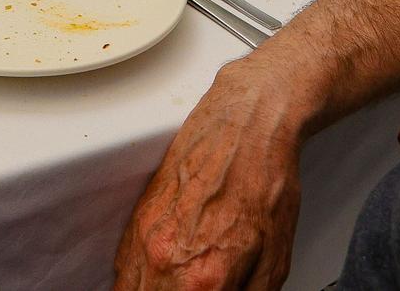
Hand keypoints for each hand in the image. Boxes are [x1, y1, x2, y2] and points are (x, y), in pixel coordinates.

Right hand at [113, 60, 305, 290]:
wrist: (245, 125)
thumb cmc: (265, 183)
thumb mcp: (275, 260)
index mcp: (202, 278)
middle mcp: (164, 260)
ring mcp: (144, 237)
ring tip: (177, 287)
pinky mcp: (138, 217)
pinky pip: (124, 266)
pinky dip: (137, 280)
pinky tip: (160, 278)